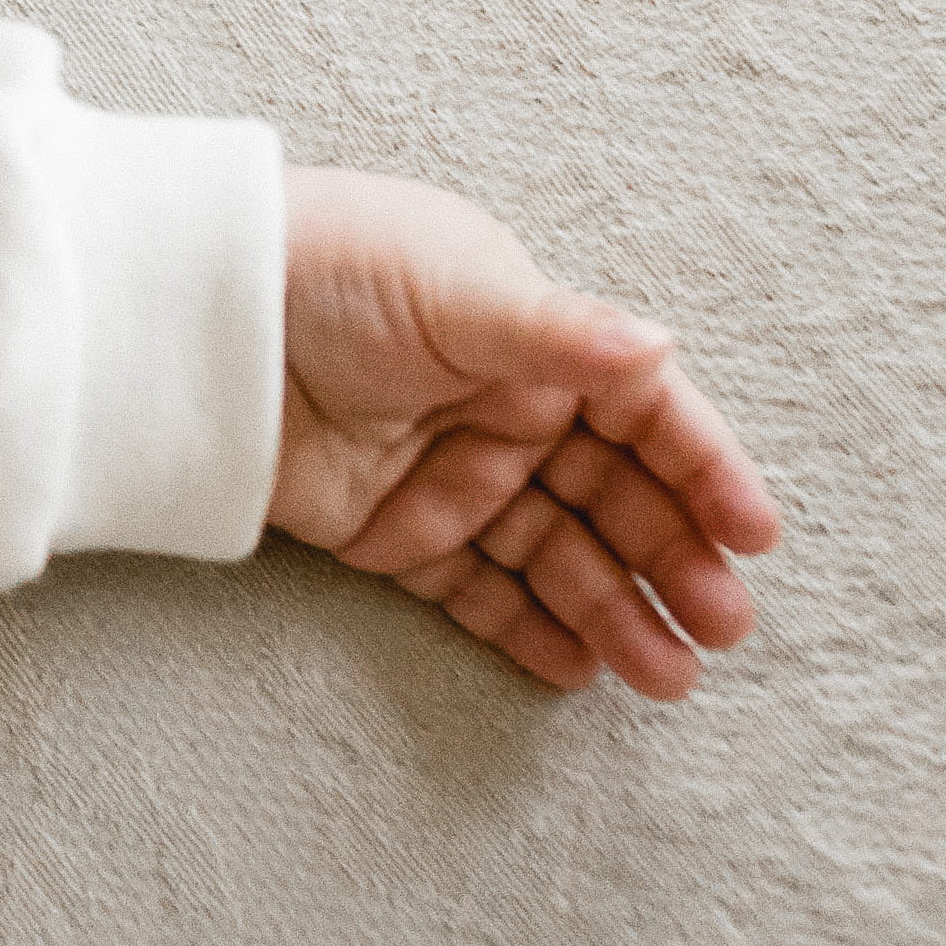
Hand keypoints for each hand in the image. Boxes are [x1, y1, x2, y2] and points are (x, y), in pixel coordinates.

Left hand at [271, 164, 781, 700]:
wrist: (191, 319)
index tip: (754, 534)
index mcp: (533, 340)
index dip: (703, 470)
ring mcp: (453, 476)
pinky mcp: (394, 534)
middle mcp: (506, 410)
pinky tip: (580, 672)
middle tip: (723, 627)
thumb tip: (659, 347)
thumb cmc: (326, 267)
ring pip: (557, 558)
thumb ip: (557, 331)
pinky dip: (530, 632)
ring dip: (616, 613)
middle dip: (672, 561)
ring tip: (667, 678)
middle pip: (613, 498)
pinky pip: (478, 593)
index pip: (644, 412)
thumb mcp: (452, 286)